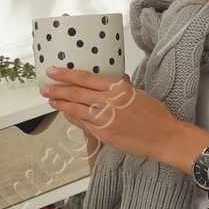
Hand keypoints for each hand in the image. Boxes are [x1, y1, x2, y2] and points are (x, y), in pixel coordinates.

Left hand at [39, 68, 197, 166]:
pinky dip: (72, 118)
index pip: (85, 78)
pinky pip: (83, 124)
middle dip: (57, 90)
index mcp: (118, 88)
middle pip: (76, 93)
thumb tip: (113, 79)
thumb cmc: (155, 115)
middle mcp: (109, 101)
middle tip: (44, 87)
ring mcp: (105, 119)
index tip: (53, 71)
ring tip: (51, 100)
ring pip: (76, 109)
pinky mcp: (105, 134)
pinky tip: (66, 115)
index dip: (66, 74)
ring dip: (60, 105)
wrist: (164, 136)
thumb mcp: (138, 93)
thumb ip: (121, 87)